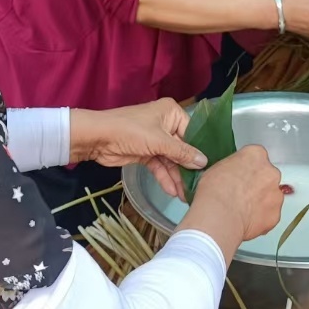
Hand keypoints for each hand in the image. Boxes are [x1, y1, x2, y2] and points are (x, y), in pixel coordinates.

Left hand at [70, 100, 205, 200]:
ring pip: (171, 160)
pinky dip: (164, 177)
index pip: (192, 132)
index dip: (199, 151)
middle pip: (182, 148)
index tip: (210, 168)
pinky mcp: (145, 153)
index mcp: (171, 112)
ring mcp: (155, 140)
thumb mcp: (159, 141)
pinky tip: (171, 191)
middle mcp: (166, 124)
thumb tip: (205, 162)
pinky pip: (159, 165)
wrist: (97, 138)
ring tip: (185, 196)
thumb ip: (182, 153)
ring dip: (176, 177)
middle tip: (198, 186)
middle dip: (187, 168)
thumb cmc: (130, 131)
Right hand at [190, 144, 283, 241]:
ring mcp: (276, 194)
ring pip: (271, 197)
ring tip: (242, 210)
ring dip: (261, 202)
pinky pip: (270, 215)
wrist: (219, 216)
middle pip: (267, 176)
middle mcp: (270, 172)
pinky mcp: (275, 215)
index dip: (246, 169)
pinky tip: (246, 221)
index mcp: (256, 155)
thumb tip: (231, 177)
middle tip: (241, 194)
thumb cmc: (214, 191)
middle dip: (257, 185)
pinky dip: (261, 219)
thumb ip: (232, 168)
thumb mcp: (217, 168)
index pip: (256, 157)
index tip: (240, 176)